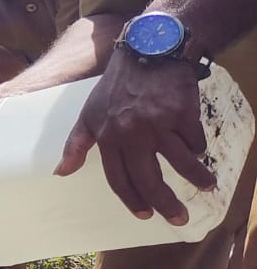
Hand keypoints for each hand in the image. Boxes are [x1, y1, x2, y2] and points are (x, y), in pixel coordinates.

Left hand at [56, 55, 211, 224]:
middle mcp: (131, 134)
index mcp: (107, 137)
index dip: (132, 199)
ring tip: (207, 186)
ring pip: (181, 163)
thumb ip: (76, 144)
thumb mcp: (89, 113)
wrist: (148, 51)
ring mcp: (158, 124)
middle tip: (179, 217)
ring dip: (198, 178)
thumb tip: (60, 172)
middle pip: (149, 179)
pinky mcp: (181, 113)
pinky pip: (195, 141)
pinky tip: (199, 150)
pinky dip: (198, 148)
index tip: (145, 214)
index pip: (118, 178)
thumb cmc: (117, 86)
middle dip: (165, 203)